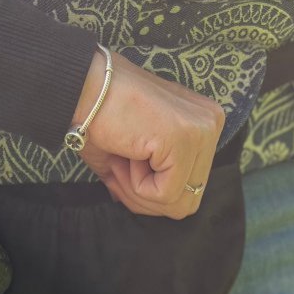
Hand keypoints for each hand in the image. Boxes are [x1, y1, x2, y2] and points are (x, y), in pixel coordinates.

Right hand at [71, 49, 224, 219]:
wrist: (81, 88)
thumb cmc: (101, 116)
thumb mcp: (135, 154)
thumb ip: (152, 179)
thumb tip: (148, 205)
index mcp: (203, 124)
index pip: (191, 188)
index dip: (152, 193)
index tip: (124, 170)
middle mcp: (211, 123)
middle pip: (188, 201)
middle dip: (147, 198)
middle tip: (120, 169)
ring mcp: (202, 130)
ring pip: (179, 203)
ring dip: (140, 193)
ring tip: (123, 159)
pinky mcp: (185, 139)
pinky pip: (164, 194)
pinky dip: (137, 185)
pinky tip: (127, 153)